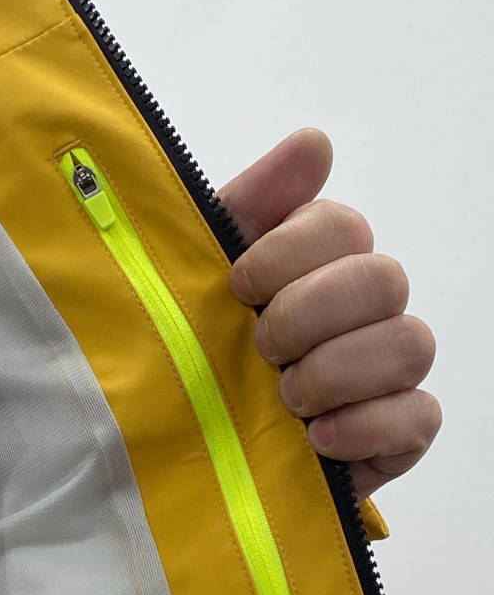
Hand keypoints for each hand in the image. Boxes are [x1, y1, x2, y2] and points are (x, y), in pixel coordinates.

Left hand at [218, 128, 440, 501]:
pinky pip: (419, 415)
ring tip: (283, 399)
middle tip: (259, 349)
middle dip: (310, 314)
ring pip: (409, 343)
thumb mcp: (194, 274)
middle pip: (383, 278)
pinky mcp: (396, 433)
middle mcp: (360, 309)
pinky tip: (316, 439)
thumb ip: (249, 206)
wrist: (175, 452)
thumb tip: (314, 142)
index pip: (341, 225)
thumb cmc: (186, 352)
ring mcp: (385, 372)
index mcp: (314, 263)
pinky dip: (365, 426)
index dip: (289, 252)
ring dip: (335, 371)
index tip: (237, 287)